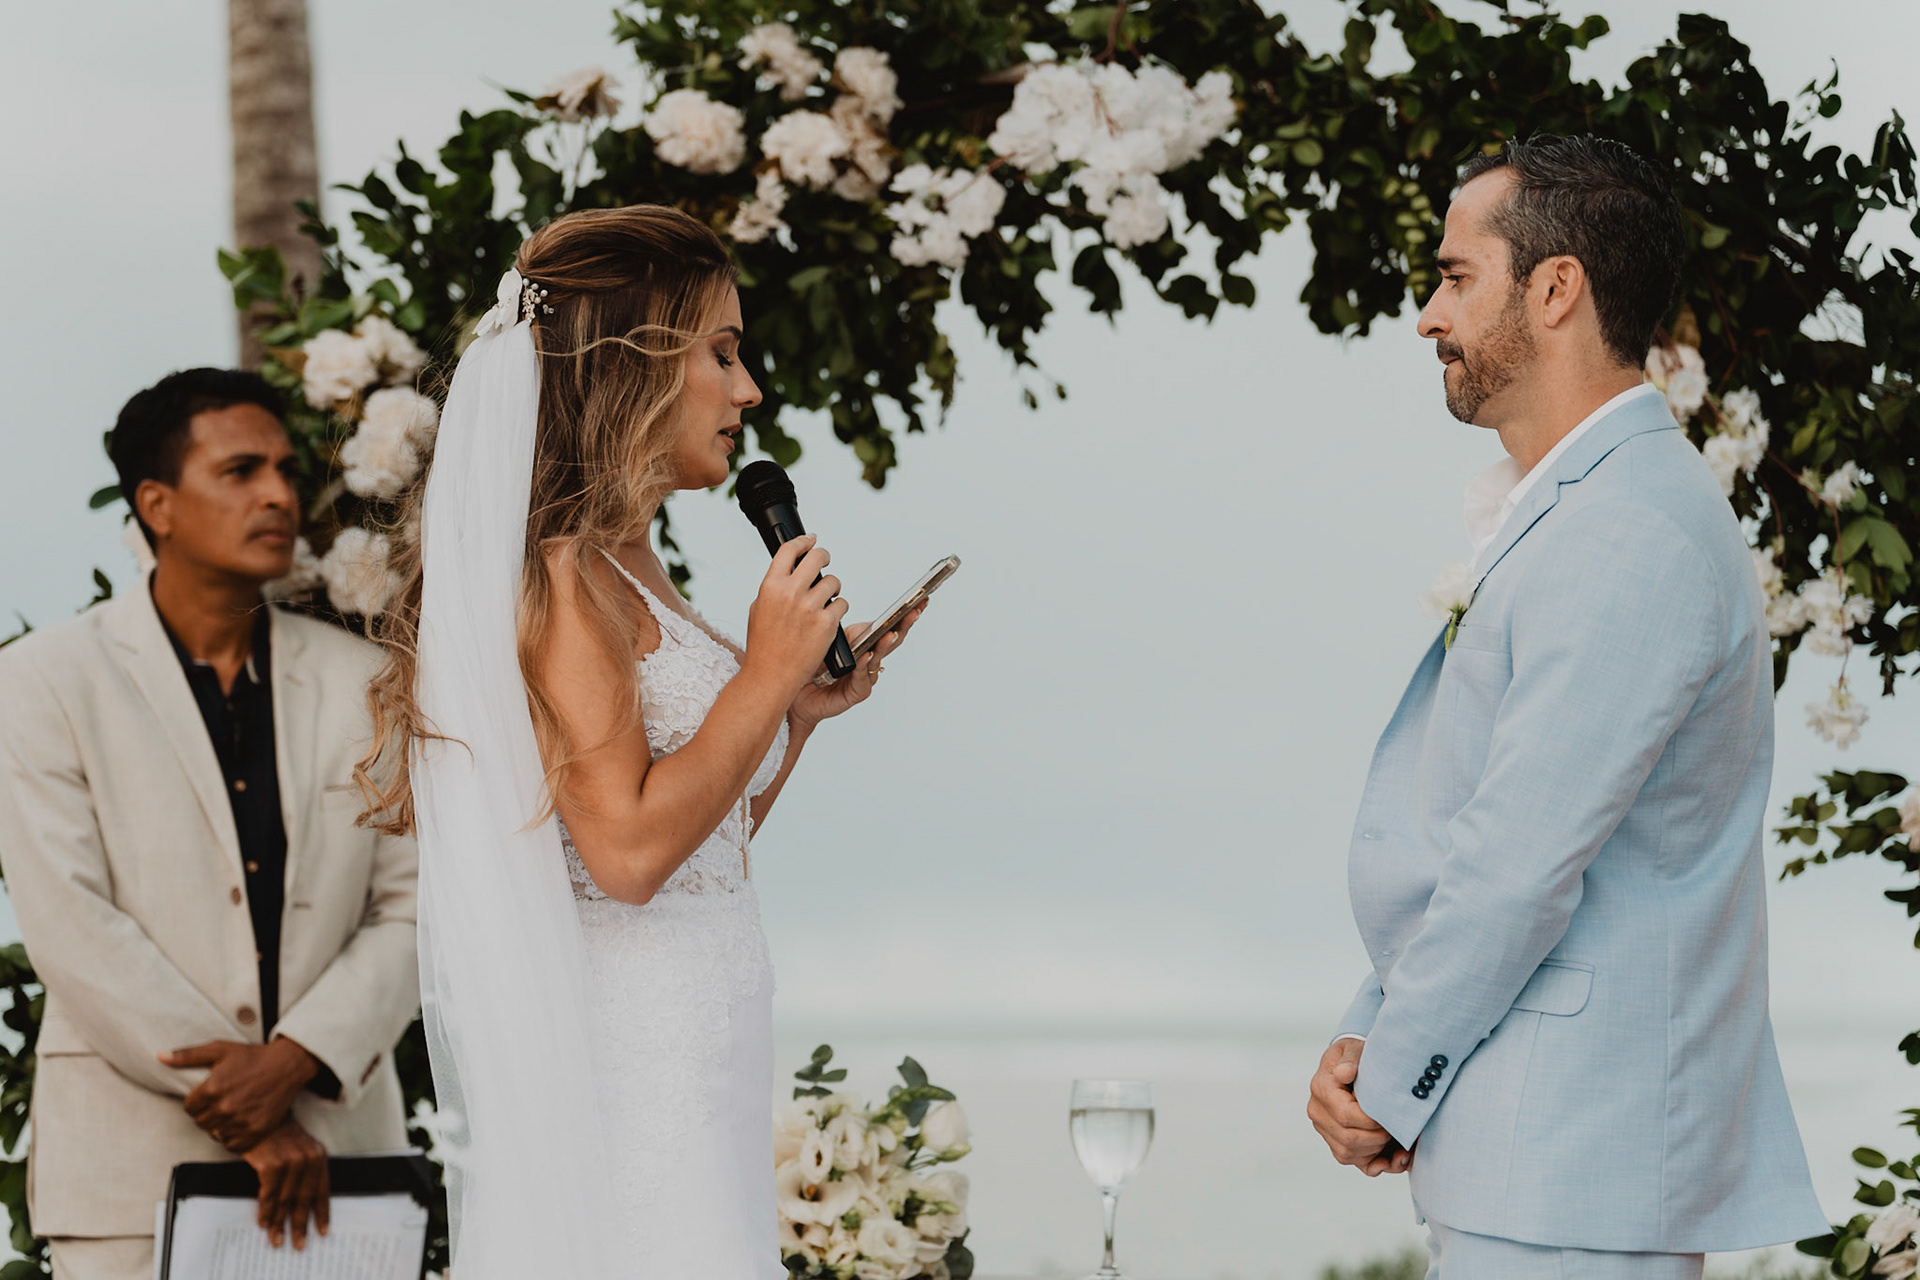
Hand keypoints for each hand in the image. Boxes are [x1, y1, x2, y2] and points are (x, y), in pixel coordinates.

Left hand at [162, 1037, 319, 1151]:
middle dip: (209, 1113)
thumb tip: (159, 1056)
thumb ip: (187, 1055)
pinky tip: (241, 1123)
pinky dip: (234, 1138)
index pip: (189, 1109)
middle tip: (224, 1101)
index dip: (198, 1102)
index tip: (211, 1095)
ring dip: (221, 1126)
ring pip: (215, 1135)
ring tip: (233, 1111)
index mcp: (211, 1088)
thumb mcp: (220, 1049)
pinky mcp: (255, 1131)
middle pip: (201, 1123)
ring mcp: (240, 1121)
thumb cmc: (252, 1056)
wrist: (288, 1065)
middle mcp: (224, 1107)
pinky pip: (232, 1146)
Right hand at [242, 1119, 329, 1248]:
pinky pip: (269, 1196)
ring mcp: (291, 1162)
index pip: (322, 1191)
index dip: (322, 1213)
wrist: (256, 1117)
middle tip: (298, 1244)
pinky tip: (263, 1223)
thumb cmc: (276, 1134)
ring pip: (285, 1201)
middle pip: (304, 1200)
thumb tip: (300, 1204)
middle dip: (300, 1225)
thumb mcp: (299, 1149)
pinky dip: (266, 1211)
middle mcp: (308, 1159)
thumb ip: (303, 1171)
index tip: (322, 1232)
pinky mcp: (272, 1165)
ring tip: (276, 1240)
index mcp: (318, 1156)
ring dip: (279, 1223)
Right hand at [742, 535, 850, 697]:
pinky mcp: (827, 623)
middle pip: (817, 558)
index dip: (803, 541)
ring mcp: (810, 608)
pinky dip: (838, 610)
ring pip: (833, 582)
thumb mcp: (759, 608)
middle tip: (825, 561)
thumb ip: (775, 587)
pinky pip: (842, 605)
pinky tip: (829, 618)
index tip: (810, 540)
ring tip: (825, 599)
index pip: (790, 550)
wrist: (772, 675)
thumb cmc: (764, 646)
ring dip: (833, 589)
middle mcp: (791, 593)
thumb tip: (790, 571)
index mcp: (771, 586)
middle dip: (824, 557)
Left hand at [789, 603, 927, 729]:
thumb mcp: (822, 637)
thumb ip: (834, 624)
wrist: (794, 692)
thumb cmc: (807, 664)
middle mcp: (867, 658)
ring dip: (885, 645)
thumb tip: (836, 600)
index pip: (886, 625)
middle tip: (914, 612)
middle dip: (904, 625)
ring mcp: (864, 675)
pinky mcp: (856, 692)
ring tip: (890, 633)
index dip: (903, 614)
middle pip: (891, 640)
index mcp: (861, 641)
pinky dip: (864, 666)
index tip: (918, 600)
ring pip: (879, 658)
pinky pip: (863, 678)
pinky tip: (866, 656)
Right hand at [1307, 1039, 1411, 1175]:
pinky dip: (1372, 1163)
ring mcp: (1324, 1129)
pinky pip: (1351, 1160)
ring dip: (1376, 1151)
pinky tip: (1389, 1159)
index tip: (1392, 1115)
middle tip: (1396, 1127)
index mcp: (1321, 1089)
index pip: (1346, 1116)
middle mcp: (1318, 1112)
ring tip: (1394, 1138)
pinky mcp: (1333, 1141)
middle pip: (1349, 1139)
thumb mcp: (1354, 1049)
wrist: (1351, 1064)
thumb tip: (1346, 1072)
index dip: (1373, 1121)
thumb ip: (1351, 1060)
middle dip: (1378, 1138)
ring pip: (1349, 1154)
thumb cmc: (1356, 1056)